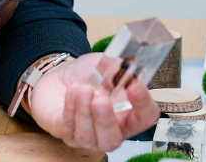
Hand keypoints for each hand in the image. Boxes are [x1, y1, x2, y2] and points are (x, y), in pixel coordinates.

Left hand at [28, 53, 159, 151]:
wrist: (60, 74)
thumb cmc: (87, 74)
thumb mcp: (105, 64)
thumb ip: (117, 67)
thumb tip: (124, 65)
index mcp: (127, 114)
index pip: (145, 118)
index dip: (143, 105)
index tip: (136, 86)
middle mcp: (108, 131)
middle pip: (113, 140)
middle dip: (106, 121)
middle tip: (103, 100)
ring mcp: (86, 136)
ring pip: (87, 136)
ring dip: (85, 112)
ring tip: (84, 89)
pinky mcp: (65, 132)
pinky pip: (68, 126)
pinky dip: (70, 107)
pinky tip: (72, 90)